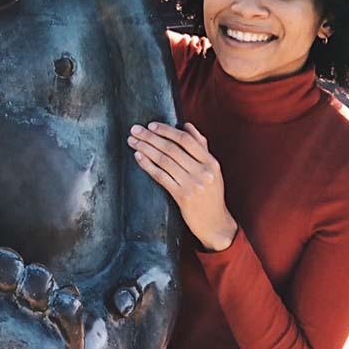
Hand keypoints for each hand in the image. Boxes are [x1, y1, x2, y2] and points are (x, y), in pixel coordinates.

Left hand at [128, 122, 236, 250]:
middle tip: (135, 130)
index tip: (151, 125)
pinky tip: (138, 157)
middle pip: (172, 149)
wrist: (215, 223)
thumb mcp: (212, 170)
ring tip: (132, 142)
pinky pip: (161, 177)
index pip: (186, 140)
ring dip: (145, 149)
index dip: (167, 130)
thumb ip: (201, 147)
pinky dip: (148, 165)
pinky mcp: (182, 197)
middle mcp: (203, 172)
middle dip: (150, 137)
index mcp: (211, 162)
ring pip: (164, 161)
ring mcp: (192, 185)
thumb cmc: (211, 194)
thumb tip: (187, 125)